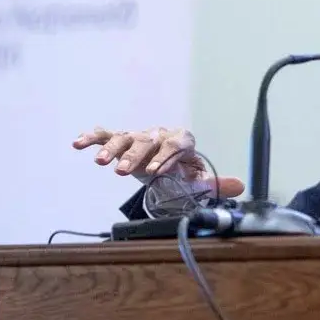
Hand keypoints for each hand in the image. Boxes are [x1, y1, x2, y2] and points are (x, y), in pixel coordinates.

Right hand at [73, 126, 245, 197]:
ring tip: (100, 162)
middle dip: (136, 156)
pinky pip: (106, 135)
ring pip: (125, 138)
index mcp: (181, 141)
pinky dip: (93, 138)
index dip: (166, 157)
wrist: (166, 164)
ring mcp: (139, 136)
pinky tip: (79, 143)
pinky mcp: (122, 139)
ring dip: (112, 149)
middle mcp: (159, 134)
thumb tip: (240, 185)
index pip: (176, 145)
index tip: (155, 172)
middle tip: (123, 171)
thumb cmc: (181, 172)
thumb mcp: (198, 181)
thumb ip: (217, 184)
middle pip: (148, 141)